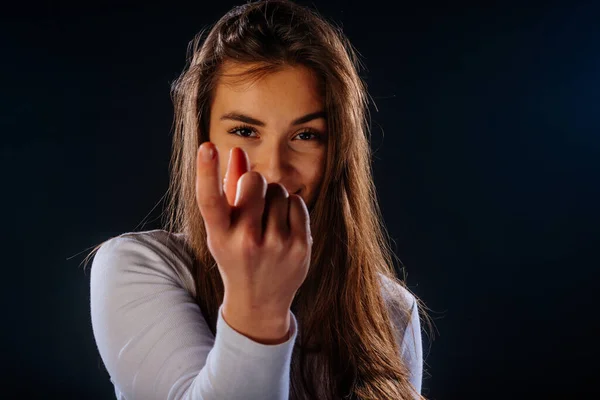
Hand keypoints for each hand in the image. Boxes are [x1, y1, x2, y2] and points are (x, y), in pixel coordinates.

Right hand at [195, 142, 311, 342]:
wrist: (260, 301)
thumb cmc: (237, 254)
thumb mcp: (224, 228)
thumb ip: (229, 188)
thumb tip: (237, 150)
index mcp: (219, 236)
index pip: (210, 199)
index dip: (207, 171)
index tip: (207, 147)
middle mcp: (246, 241)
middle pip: (254, 180)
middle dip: (253, 182)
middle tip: (252, 202)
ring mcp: (276, 245)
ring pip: (278, 189)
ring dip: (273, 197)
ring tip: (267, 221)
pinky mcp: (300, 247)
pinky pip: (296, 202)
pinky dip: (290, 207)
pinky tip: (283, 226)